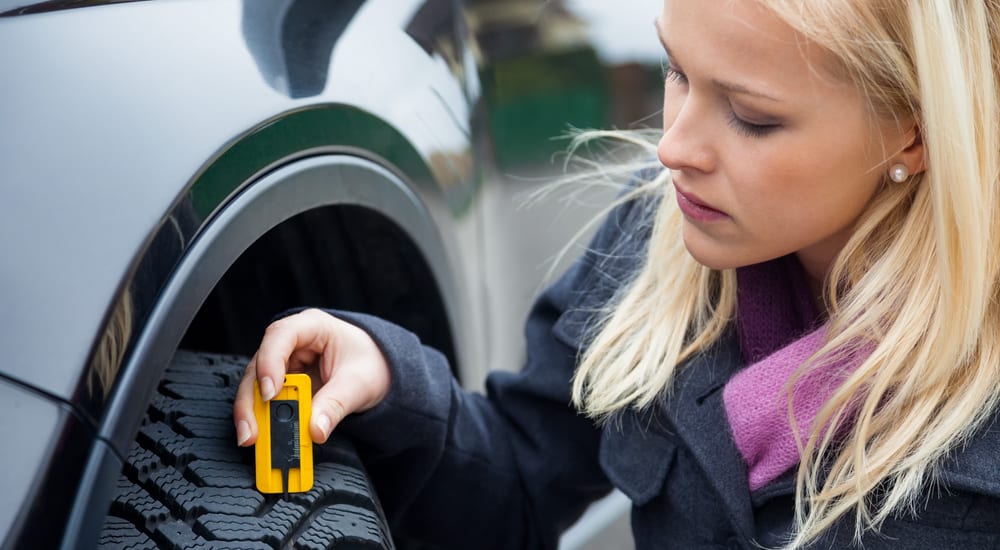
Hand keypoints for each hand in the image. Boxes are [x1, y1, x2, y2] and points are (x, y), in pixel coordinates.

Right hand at [232, 308, 390, 446]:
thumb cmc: (372, 363)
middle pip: (259, 365)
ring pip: (256, 385)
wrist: (381, 369)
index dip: (269, 363)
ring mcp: (285, 363)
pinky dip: (264, 419)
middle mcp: (292, 342)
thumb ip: (336, 405)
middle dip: (252, 399)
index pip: (280, 336)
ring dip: (252, 413)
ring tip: (252, 438)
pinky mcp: (284, 383)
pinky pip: (267, 401)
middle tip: (251, 430)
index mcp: (313, 326)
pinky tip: (263, 438)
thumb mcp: (359, 384)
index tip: (269, 394)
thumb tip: (315, 430)